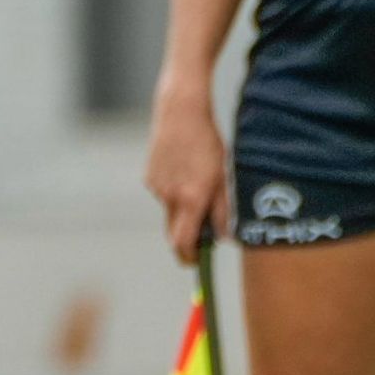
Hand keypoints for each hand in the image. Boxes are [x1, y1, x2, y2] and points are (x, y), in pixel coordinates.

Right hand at [146, 82, 229, 263]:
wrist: (180, 112)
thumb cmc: (209, 142)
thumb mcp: (224, 176)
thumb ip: (224, 210)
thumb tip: (225, 238)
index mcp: (191, 198)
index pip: (183, 243)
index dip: (189, 257)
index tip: (196, 263)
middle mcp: (169, 197)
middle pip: (173, 232)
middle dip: (186, 239)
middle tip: (203, 237)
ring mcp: (156, 187)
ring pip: (170, 210)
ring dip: (183, 209)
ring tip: (198, 181)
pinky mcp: (149, 177)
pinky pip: (163, 193)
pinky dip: (174, 191)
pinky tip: (184, 169)